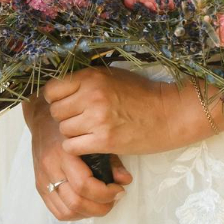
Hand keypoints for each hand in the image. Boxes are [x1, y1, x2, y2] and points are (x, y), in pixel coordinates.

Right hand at [24, 98, 130, 220]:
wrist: (42, 119)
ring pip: (66, 211)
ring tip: (100, 202)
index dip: (106, 194)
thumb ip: (111, 160)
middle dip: (101, 207)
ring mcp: (42, 179)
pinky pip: (57, 211)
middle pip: (75, 203)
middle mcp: (50, 168)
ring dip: (88, 213)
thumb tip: (126, 180)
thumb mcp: (95, 137)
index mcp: (64, 154)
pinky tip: (86, 204)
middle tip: (114, 198)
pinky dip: (75, 214)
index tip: (119, 189)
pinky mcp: (39, 185)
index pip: (84, 185)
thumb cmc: (71, 127)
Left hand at [43, 67, 217, 157]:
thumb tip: (57, 90)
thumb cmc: (142, 94)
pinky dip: (77, 147)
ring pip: (63, 130)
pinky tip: (90, 143)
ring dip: (73, 133)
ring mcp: (97, 119)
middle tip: (81, 119)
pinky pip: (71, 147)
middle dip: (65, 117)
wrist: (171, 113)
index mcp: (91, 78)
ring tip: (90, 130)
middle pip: (56, 112)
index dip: (56, 99)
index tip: (67, 104)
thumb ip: (85, 81)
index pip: (52, 90)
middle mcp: (91, 96)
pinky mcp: (104, 140)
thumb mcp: (111, 77)